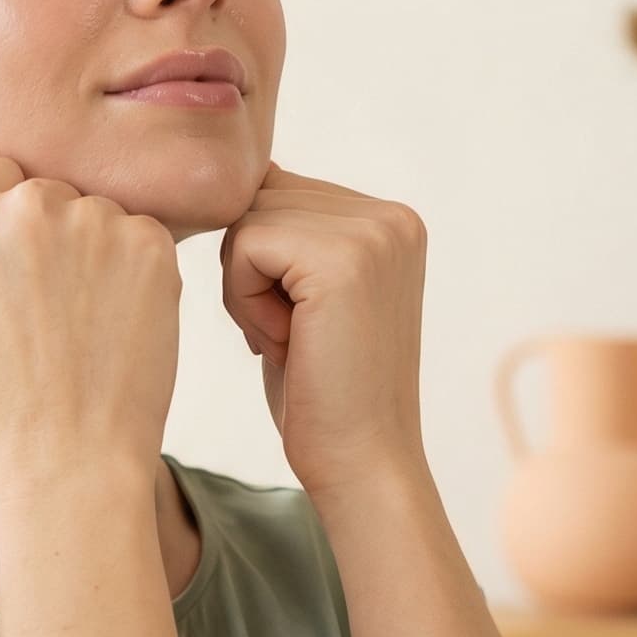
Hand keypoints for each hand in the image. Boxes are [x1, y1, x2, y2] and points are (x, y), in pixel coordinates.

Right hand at [0, 148, 181, 477]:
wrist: (68, 453)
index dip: (3, 230)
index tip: (12, 282)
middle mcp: (28, 202)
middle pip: (47, 189)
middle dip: (49, 235)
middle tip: (47, 312)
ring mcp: (93, 219)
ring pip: (97, 211)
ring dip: (95, 250)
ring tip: (82, 323)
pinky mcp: (149, 242)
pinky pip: (142, 235)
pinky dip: (136, 271)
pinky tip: (116, 322)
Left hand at [219, 159, 429, 503]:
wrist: (361, 463)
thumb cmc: (324, 393)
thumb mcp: (309, 295)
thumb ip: (294, 231)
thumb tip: (250, 172)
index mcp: (392, 221)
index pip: (279, 193)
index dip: (263, 263)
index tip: (301, 324)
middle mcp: (393, 217)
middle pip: (260, 200)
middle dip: (252, 273)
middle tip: (293, 337)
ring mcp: (374, 234)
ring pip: (246, 222)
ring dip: (246, 290)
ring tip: (292, 340)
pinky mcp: (343, 258)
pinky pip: (243, 246)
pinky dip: (244, 301)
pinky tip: (286, 343)